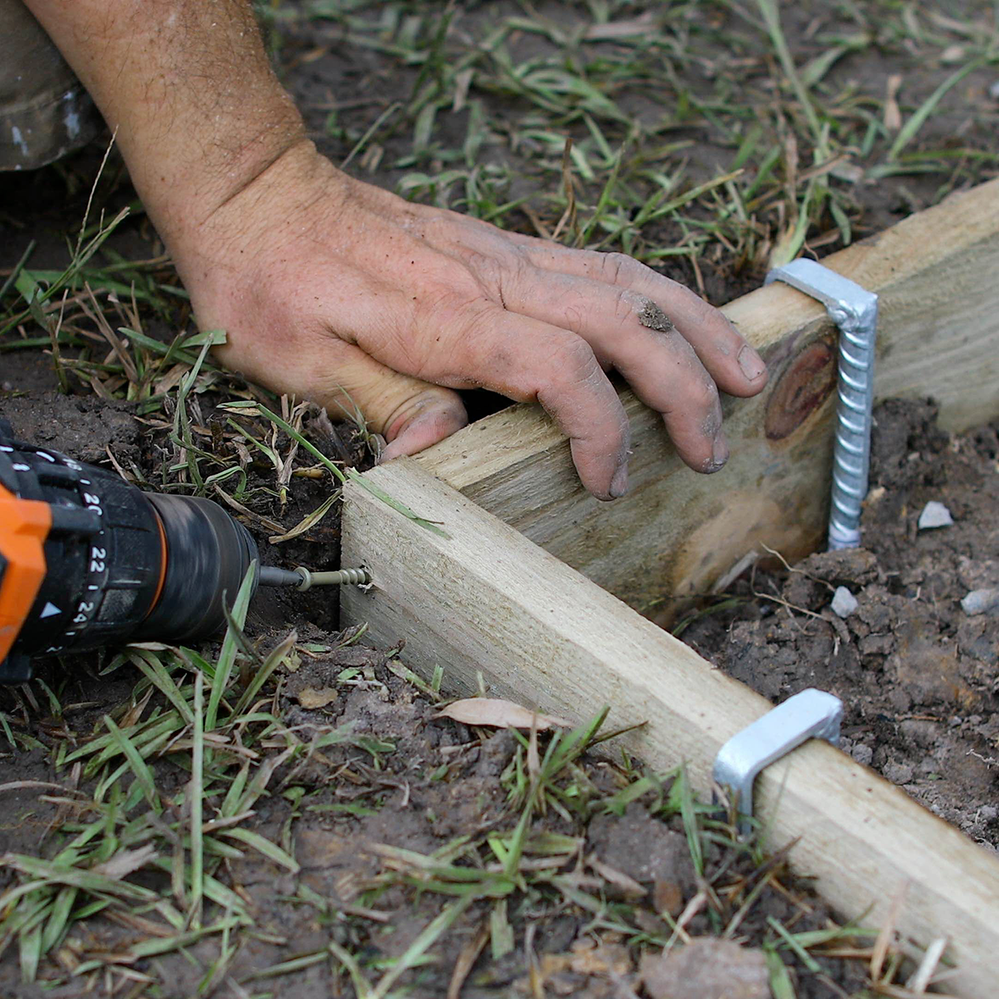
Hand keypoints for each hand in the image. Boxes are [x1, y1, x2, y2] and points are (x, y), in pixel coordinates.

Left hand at [170, 142, 767, 499]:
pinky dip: (658, 296)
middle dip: (682, 384)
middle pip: (620, 320)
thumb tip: (438, 457)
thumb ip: (383, 405)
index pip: (557, 367)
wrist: (257, 194)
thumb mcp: (301, 364)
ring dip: (695, 326)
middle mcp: (492, 278)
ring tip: (745, 371)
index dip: (599, 429)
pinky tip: (681, 323)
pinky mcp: (505, 246)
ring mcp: (506, 254)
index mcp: (445, 317)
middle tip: (714, 443)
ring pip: (627, 282)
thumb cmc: (270, 284)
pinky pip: (602, 266)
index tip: (608, 481)